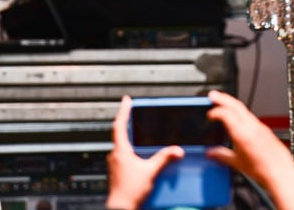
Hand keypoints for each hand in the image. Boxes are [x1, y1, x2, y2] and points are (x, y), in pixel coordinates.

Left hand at [105, 95, 184, 209]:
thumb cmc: (129, 192)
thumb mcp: (151, 172)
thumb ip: (164, 158)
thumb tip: (177, 150)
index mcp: (120, 152)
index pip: (119, 126)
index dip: (123, 111)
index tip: (126, 100)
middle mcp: (115, 156)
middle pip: (120, 134)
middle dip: (128, 124)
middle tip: (135, 114)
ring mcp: (116, 165)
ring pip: (123, 146)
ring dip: (132, 139)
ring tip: (143, 135)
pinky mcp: (119, 172)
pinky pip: (126, 156)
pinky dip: (134, 151)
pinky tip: (144, 156)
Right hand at [204, 90, 293, 209]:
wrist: (280, 171)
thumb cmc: (262, 169)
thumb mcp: (237, 163)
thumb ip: (222, 155)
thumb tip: (211, 153)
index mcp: (243, 133)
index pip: (227, 114)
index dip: (216, 111)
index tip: (209, 114)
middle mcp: (252, 126)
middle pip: (237, 105)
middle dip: (223, 98)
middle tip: (213, 95)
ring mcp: (260, 126)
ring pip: (244, 110)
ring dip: (233, 104)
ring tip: (223, 103)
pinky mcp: (265, 130)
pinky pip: (251, 117)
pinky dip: (241, 113)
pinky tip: (237, 118)